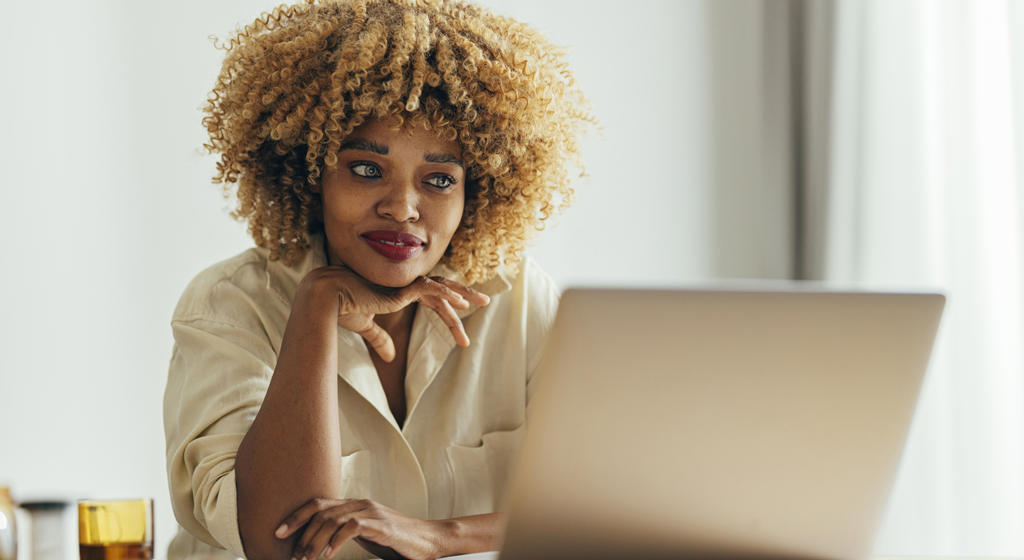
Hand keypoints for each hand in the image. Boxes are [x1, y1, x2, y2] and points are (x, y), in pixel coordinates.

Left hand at [275, 498, 445, 559]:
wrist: (429, 540)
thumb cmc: (397, 541)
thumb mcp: (366, 535)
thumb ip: (345, 532)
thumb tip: (318, 545)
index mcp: (354, 504)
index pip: (317, 503)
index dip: (295, 516)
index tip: (278, 533)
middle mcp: (360, 503)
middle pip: (320, 510)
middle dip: (300, 533)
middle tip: (292, 555)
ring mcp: (372, 512)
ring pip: (332, 519)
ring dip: (314, 541)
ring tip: (306, 559)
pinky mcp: (383, 525)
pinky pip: (352, 527)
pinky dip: (336, 541)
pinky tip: (329, 555)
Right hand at [299, 266, 489, 361]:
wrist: (327, 298)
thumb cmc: (343, 309)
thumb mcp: (366, 327)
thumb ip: (380, 339)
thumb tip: (390, 357)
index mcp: (399, 291)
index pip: (430, 298)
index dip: (447, 311)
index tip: (460, 327)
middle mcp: (405, 284)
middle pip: (442, 289)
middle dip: (464, 295)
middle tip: (484, 301)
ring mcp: (405, 284)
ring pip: (442, 289)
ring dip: (463, 296)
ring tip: (482, 302)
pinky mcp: (403, 288)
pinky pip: (432, 289)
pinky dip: (448, 294)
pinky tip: (462, 303)